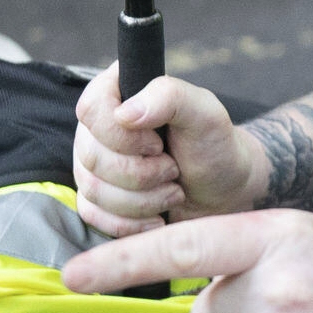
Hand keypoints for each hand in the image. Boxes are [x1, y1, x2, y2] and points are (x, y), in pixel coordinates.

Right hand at [68, 66, 265, 233]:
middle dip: (141, 174)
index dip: (123, 136)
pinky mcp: (93, 196)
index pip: (91, 109)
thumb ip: (169, 97)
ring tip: (172, 191)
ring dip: (141, 200)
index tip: (159, 144)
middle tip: (173, 170)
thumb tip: (124, 114)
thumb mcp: (204, 113)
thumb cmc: (214, 146)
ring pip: (92, 189)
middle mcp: (97, 125)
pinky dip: (130, 223)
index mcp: (118, 90)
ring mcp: (91, 161)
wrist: (221, 190)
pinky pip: (92, 215)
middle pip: (91, 155)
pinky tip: (157, 217)